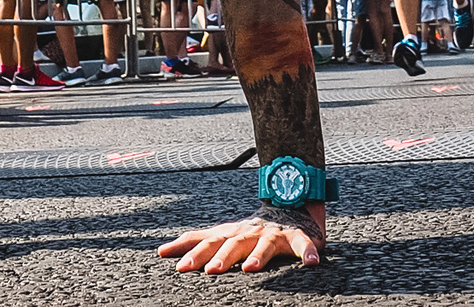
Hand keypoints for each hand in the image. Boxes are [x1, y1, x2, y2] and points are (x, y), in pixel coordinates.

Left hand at [157, 207, 325, 273]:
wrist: (287, 202)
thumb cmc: (250, 229)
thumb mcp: (222, 234)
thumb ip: (196, 242)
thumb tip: (162, 251)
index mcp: (231, 234)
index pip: (208, 243)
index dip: (194, 253)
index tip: (178, 266)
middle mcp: (250, 232)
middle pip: (233, 244)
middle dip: (221, 257)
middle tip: (209, 271)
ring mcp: (274, 234)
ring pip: (264, 245)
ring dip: (257, 256)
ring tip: (249, 269)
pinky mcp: (299, 237)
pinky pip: (304, 245)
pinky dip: (307, 252)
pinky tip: (310, 262)